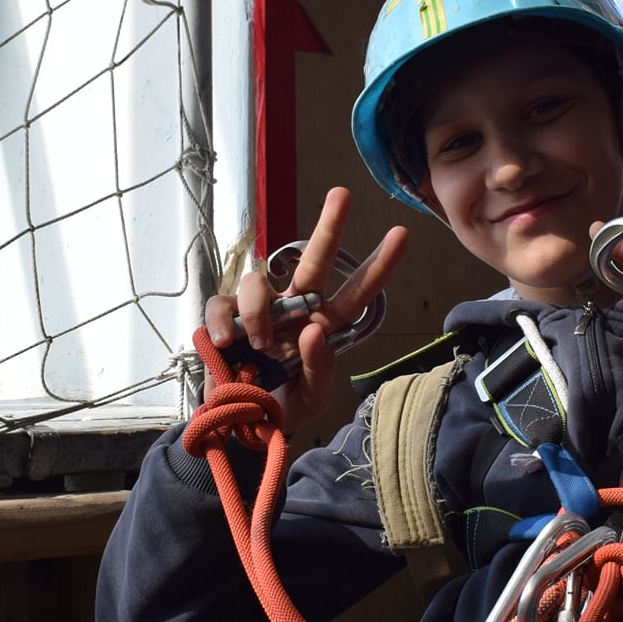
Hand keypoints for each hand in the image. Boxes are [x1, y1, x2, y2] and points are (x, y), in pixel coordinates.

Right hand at [204, 187, 408, 422]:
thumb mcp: (312, 398)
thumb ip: (319, 368)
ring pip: (257, 283)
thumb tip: (314, 331)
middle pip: (314, 261)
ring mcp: (258, 311)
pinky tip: (225, 342)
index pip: (355, 292)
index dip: (378, 266)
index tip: (401, 234)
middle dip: (330, 227)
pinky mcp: (225, 319)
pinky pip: (221, 305)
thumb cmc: (283, 405)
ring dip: (260, 311)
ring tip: (260, 345)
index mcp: (323, 325)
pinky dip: (223, 321)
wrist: (241, 426)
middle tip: (343, 195)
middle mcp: (293, 309)